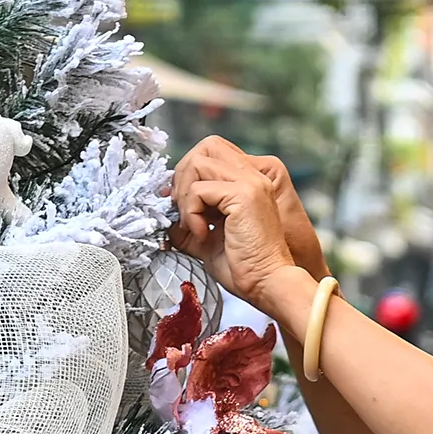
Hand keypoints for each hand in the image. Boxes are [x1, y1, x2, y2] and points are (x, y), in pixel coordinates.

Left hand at [175, 137, 327, 278]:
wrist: (268, 284)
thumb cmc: (243, 267)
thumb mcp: (207, 239)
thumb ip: (188, 220)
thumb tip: (165, 212)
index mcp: (248, 182)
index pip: (211, 153)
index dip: (188, 173)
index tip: (179, 204)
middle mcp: (252, 176)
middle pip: (204, 149)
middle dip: (182, 177)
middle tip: (181, 212)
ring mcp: (250, 183)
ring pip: (197, 163)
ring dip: (185, 195)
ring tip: (192, 225)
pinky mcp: (243, 195)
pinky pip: (199, 189)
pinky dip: (191, 212)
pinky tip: (202, 234)